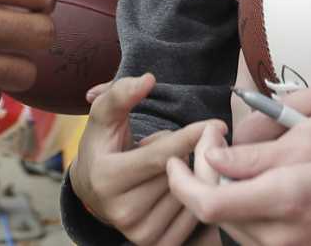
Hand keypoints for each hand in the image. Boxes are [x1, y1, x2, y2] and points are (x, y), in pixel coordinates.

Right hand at [71, 75, 223, 245]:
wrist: (93, 190)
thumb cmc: (103, 145)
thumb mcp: (104, 115)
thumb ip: (121, 93)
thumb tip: (147, 79)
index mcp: (107, 179)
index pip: (162, 156)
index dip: (191, 137)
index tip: (216, 124)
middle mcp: (121, 212)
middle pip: (180, 176)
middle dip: (192, 154)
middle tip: (196, 140)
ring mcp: (140, 233)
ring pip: (190, 197)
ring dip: (194, 175)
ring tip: (175, 165)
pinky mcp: (157, 244)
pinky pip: (194, 218)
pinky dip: (196, 197)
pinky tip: (184, 185)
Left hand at [167, 114, 310, 245]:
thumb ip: (257, 156)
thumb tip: (214, 159)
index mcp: (281, 200)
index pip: (208, 202)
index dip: (184, 177)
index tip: (190, 147)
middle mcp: (275, 235)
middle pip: (211, 212)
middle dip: (200, 174)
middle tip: (210, 143)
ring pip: (226, 221)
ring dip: (218, 190)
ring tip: (231, 158)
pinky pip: (246, 231)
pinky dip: (238, 205)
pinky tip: (251, 183)